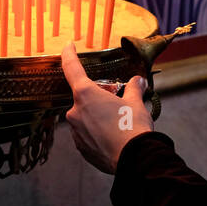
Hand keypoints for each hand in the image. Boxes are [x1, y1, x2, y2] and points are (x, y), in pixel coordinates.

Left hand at [60, 43, 152, 174]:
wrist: (134, 160)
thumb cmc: (133, 127)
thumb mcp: (135, 103)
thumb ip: (133, 88)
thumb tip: (138, 81)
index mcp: (85, 95)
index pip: (71, 68)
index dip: (69, 54)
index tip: (68, 45)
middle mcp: (75, 112)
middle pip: (84, 97)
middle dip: (99, 97)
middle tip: (118, 103)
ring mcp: (76, 132)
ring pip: (86, 117)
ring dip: (98, 116)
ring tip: (119, 124)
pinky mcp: (81, 148)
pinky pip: (87, 133)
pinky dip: (97, 132)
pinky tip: (113, 137)